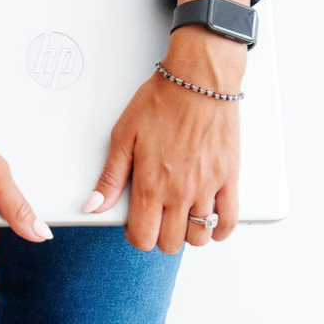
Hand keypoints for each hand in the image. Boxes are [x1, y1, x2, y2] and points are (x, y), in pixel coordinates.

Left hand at [82, 0, 251, 253]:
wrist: (199, 80)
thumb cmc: (161, 101)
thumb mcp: (123, 135)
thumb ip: (110, 176)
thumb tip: (94, 205)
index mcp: (151, 184)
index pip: (142, 237)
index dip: (135, 235)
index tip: (135, 223)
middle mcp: (180, 192)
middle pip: (170, 243)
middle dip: (160, 236)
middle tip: (157, 217)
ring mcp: (207, 188)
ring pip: (199, 237)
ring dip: (188, 234)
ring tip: (182, 217)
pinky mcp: (229, 178)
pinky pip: (229, 221)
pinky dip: (220, 230)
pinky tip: (210, 222)